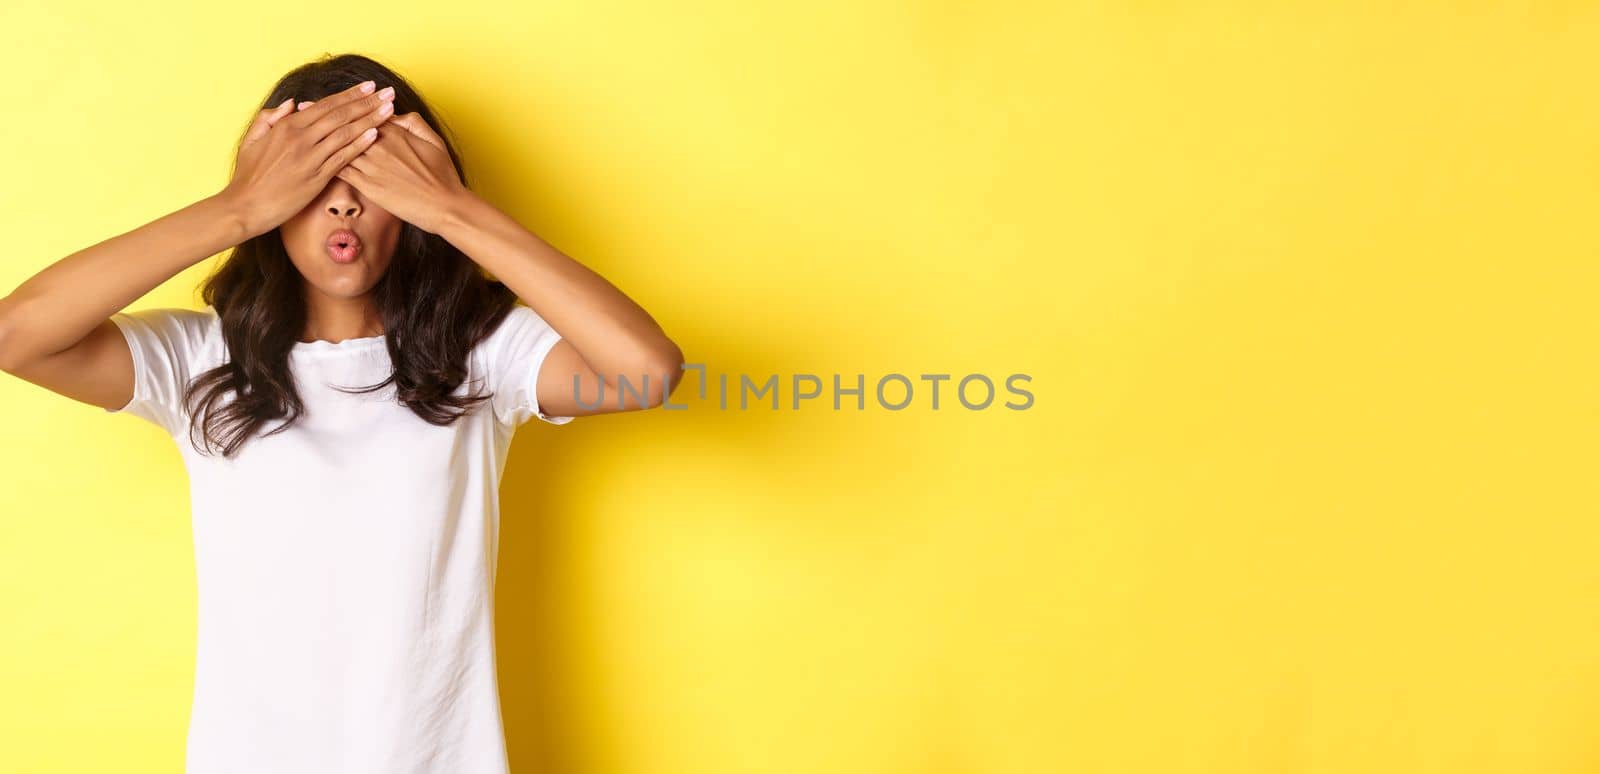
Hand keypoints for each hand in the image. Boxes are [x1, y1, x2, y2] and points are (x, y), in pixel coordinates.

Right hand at [220, 81, 395, 237]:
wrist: (245, 206)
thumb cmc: (248, 175)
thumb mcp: (252, 139)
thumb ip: (270, 118)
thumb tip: (292, 104)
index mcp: (287, 126)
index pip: (325, 105)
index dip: (350, 95)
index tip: (368, 86)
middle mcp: (301, 138)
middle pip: (340, 115)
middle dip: (367, 102)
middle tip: (388, 91)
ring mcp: (310, 158)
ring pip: (345, 133)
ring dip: (370, 119)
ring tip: (389, 109)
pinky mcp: (317, 178)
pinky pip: (343, 157)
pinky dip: (360, 144)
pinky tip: (376, 134)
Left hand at [307, 106, 467, 233]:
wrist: (445, 206)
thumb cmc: (443, 175)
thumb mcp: (434, 141)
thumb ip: (414, 123)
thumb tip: (397, 113)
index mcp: (396, 133)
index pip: (366, 112)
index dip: (346, 103)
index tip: (329, 97)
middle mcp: (381, 146)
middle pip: (348, 125)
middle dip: (323, 113)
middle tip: (303, 104)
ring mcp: (373, 166)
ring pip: (341, 145)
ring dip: (319, 134)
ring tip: (300, 126)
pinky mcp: (369, 186)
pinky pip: (342, 170)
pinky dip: (326, 160)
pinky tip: (311, 155)